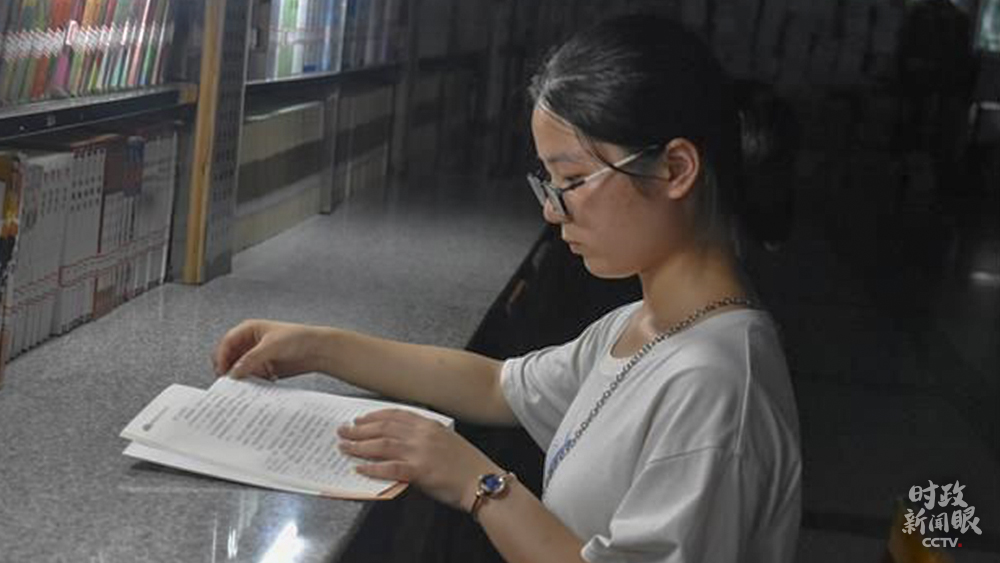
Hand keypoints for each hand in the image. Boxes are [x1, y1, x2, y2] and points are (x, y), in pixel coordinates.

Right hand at [213, 319, 324, 379]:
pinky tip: (253, 387)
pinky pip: (250, 376)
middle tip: (228, 381)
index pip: (227, 342)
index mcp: (249, 329)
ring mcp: (255, 356)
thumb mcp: (272, 346)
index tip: (222, 370)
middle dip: (228, 368)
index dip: (222, 356)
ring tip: (241, 386)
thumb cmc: (298, 338)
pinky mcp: (263, 368)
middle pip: (229, 356)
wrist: (317, 350)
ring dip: (238, 377)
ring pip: (238, 368)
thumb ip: (251, 359)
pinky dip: (249, 382)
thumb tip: (234, 371)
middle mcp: (250, 342)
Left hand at [337, 409, 500, 511]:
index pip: (396, 415)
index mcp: (430, 425)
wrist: (481, 481)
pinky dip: (372, 468)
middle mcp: (423, 434)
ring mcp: (420, 452)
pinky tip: (359, 468)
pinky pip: (389, 467)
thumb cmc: (467, 465)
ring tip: (344, 447)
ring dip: (360, 445)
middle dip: (360, 429)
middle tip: (343, 431)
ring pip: (382, 444)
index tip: (361, 418)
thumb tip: (402, 444)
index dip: (375, 416)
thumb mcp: (447, 441)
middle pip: (384, 427)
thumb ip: (425, 439)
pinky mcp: (419, 471)